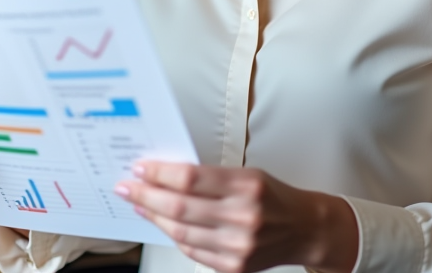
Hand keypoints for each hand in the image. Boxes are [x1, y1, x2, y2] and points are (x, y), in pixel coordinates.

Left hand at [115, 162, 357, 272]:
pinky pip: (192, 251)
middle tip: (128, 187)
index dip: (159, 173)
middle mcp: (242, 217)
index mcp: (247, 186)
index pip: (190, 178)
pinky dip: (173, 236)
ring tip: (140, 205)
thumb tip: (166, 175)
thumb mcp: (247, 175)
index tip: (141, 168)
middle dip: (147, 195)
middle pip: (179, 207)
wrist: (303, 230)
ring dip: (154, 217)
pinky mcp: (233, 267)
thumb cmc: (273, 197)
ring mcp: (237, 246)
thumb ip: (210, 177)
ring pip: (180, 232)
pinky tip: (162, 223)